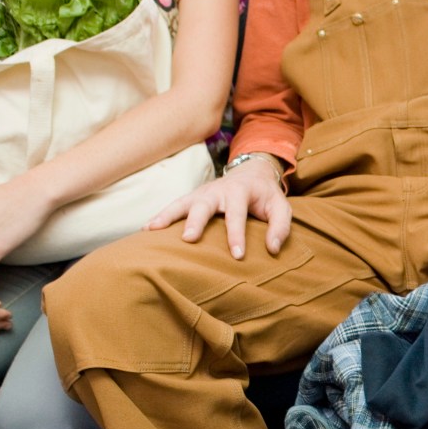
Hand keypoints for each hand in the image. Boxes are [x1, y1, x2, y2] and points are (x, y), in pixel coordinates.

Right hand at [146, 155, 290, 258]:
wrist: (251, 173)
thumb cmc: (266, 196)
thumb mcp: (281, 207)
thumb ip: (280, 226)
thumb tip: (272, 249)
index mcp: (240, 192)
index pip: (238, 215)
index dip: (237, 235)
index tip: (237, 255)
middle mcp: (217, 190)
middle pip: (204, 204)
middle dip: (196, 221)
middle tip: (188, 238)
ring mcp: (201, 192)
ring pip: (182, 203)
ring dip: (167, 216)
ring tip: (151, 230)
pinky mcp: (192, 198)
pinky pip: (174, 206)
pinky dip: (160, 216)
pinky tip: (146, 230)